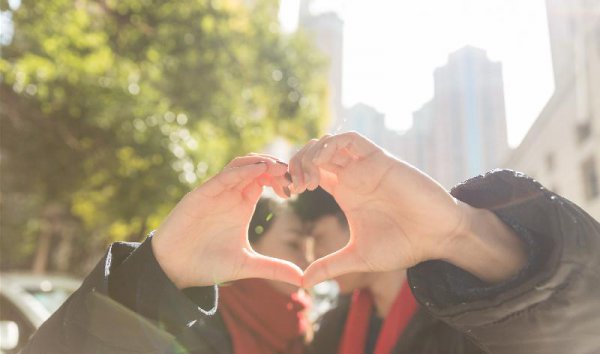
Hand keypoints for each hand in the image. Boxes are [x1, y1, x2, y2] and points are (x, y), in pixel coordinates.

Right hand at [151, 154, 301, 288]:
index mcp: (242, 205)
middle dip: (276, 166)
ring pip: (240, 165)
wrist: (174, 270)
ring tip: (279, 167)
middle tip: (293, 173)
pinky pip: (222, 177)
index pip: (265, 180)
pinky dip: (241, 171)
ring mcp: (215, 193)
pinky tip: (258, 170)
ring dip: (260, 162)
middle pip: (255, 167)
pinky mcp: (200, 195)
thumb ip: (273, 268)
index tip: (297, 188)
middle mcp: (230, 195)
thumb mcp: (247, 265)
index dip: (281, 179)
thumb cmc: (207, 265)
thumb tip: (302, 280)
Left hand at [290, 132, 524, 286]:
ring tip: (307, 181)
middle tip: (294, 187)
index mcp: (344, 191)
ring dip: (311, 155)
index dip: (293, 177)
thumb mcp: (358, 257)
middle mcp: (352, 175)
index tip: (287, 195)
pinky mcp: (380, 160)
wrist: (436, 237)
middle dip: (297, 163)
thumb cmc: (403, 245)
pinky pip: (350, 139)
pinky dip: (331, 146)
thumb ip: (330, 266)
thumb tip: (302, 283)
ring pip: (329, 142)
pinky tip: (323, 166)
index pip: (310, 171)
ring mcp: (365, 166)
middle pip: (314, 153)